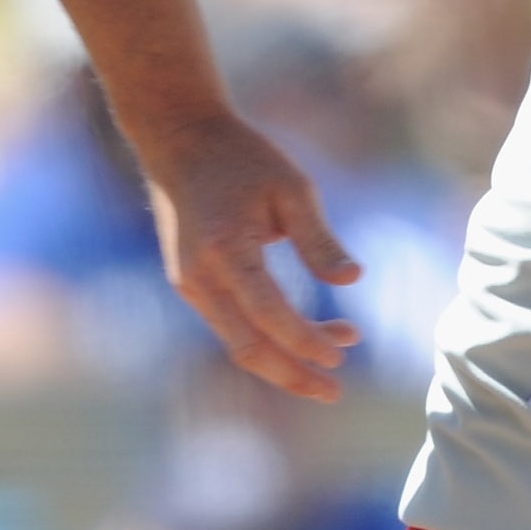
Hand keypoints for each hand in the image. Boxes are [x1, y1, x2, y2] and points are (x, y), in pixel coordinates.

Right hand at [144, 112, 361, 400]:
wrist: (179, 138)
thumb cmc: (242, 157)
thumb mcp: (291, 187)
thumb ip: (318, 239)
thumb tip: (352, 280)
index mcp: (227, 250)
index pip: (271, 316)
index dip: (308, 342)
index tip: (344, 351)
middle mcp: (199, 276)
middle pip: (248, 349)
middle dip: (294, 375)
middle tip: (335, 391)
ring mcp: (188, 283)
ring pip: (237, 342)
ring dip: (283, 358)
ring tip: (334, 355)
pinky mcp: (187, 282)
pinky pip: (228, 325)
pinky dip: (263, 337)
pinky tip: (300, 333)